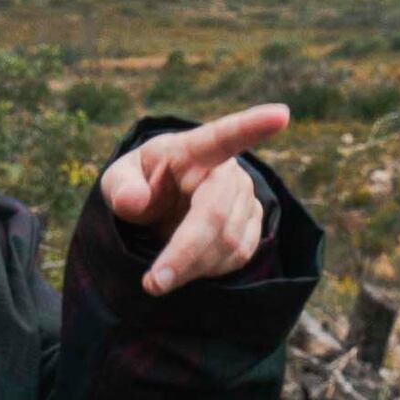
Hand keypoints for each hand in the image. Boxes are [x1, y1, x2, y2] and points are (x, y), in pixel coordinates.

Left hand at [101, 105, 290, 294]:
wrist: (164, 202)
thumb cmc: (142, 184)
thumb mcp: (119, 180)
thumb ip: (121, 188)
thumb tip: (135, 202)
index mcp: (193, 149)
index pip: (224, 136)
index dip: (253, 126)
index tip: (280, 115)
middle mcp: (228, 171)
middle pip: (216, 215)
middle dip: (185, 253)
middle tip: (153, 284)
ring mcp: (247, 197)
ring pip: (228, 243)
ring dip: (191, 267)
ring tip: (162, 273)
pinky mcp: (255, 225)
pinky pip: (239, 257)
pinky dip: (207, 271)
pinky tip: (188, 267)